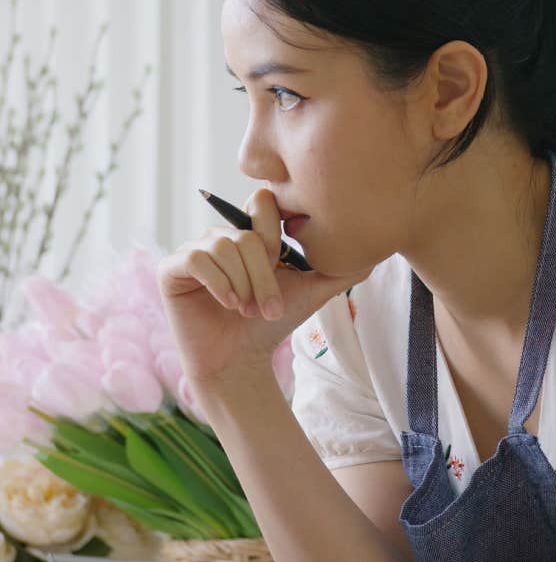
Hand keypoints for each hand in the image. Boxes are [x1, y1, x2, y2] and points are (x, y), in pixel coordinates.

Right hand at [156, 186, 372, 385]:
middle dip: (264, 274)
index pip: (263, 201)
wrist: (242, 360)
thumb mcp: (314, 289)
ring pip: (225, 246)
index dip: (276, 235)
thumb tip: (377, 247)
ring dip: (244, 285)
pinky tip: (228, 304)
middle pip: (247, 232)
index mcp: (251, 232)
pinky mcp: (172, 269)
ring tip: (247, 310)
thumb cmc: (273, 322)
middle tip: (268, 306)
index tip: (284, 269)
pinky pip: (198, 259)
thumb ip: (343, 266)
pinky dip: (219, 284)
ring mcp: (194, 249)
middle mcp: (221, 234)